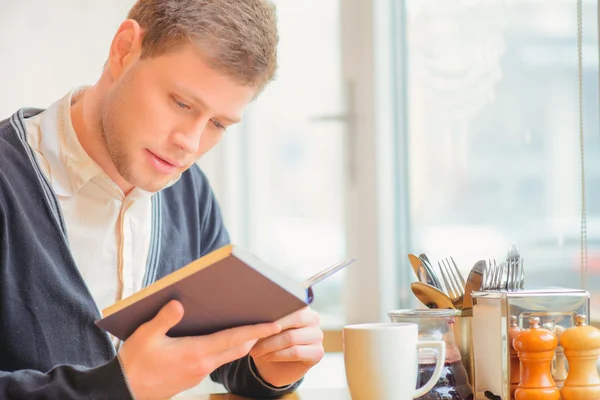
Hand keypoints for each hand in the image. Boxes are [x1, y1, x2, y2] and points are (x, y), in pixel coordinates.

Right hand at [118, 300, 280, 399]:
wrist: (126, 390)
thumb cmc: (135, 362)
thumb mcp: (145, 336)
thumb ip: (164, 319)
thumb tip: (179, 304)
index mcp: (195, 352)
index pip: (233, 339)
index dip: (256, 331)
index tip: (274, 324)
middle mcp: (203, 364)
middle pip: (238, 348)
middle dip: (257, 336)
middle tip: (271, 320)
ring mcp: (199, 372)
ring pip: (229, 355)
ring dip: (243, 343)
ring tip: (253, 327)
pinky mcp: (194, 376)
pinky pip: (218, 360)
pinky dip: (228, 349)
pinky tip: (223, 339)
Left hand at [249, 307, 323, 386]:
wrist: (274, 366)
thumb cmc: (269, 340)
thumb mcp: (266, 326)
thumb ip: (268, 316)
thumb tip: (259, 308)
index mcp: (302, 306)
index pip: (292, 302)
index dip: (275, 310)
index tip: (258, 316)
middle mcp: (313, 318)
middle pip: (295, 318)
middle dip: (271, 328)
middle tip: (253, 337)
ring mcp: (317, 335)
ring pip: (291, 337)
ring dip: (270, 345)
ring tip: (255, 350)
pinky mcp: (318, 352)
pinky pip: (296, 352)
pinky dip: (278, 355)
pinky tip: (266, 356)